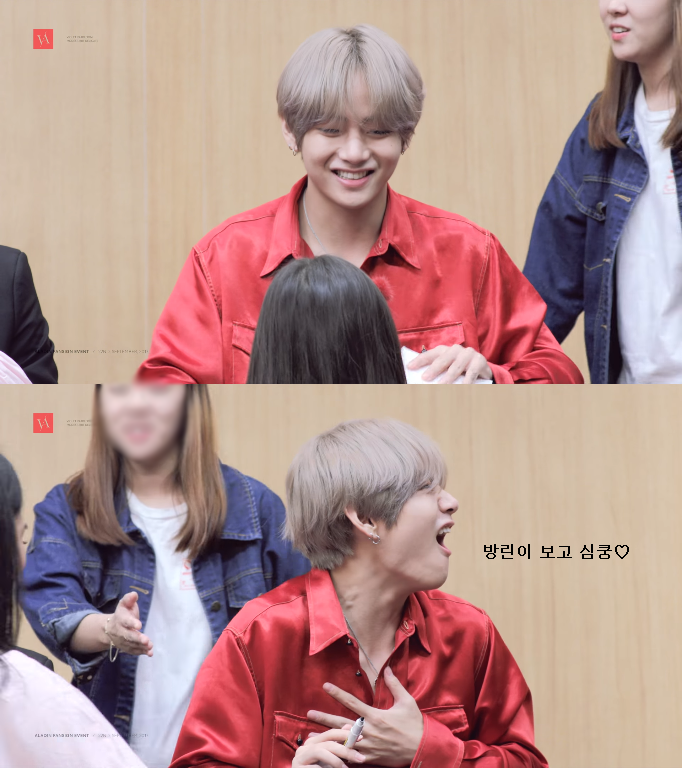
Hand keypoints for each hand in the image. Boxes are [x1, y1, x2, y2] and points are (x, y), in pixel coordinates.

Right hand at [105, 592, 152, 656]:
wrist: (110, 628)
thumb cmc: (122, 613)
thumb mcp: (124, 604)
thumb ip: (129, 599)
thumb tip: (134, 594)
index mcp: (120, 619)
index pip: (126, 621)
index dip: (132, 623)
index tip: (139, 625)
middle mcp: (121, 631)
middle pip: (128, 636)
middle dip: (137, 638)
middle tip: (146, 640)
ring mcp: (123, 641)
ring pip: (132, 645)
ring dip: (141, 646)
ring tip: (150, 647)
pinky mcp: (127, 647)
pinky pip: (133, 651)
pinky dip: (141, 652)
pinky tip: (149, 653)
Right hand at [292, 727, 364, 767]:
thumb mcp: (330, 757)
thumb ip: (338, 743)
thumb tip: (349, 726)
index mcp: (313, 741)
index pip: (331, 733)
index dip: (346, 734)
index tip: (361, 737)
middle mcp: (305, 747)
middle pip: (328, 743)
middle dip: (346, 750)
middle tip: (360, 758)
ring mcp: (300, 757)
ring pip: (321, 752)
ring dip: (336, 761)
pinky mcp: (297, 767)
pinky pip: (314, 767)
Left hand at [307, 668, 423, 767]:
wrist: (423, 750)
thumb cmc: (415, 725)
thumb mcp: (406, 702)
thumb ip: (394, 685)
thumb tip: (386, 668)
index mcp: (376, 716)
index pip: (352, 702)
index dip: (338, 693)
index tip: (325, 686)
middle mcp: (369, 731)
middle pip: (341, 723)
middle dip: (324, 718)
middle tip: (309, 713)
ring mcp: (368, 747)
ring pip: (343, 742)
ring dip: (326, 739)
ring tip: (310, 738)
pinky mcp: (370, 759)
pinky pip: (351, 757)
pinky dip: (338, 755)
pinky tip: (327, 754)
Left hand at [407, 345, 492, 383]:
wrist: (482, 368)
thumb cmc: (459, 370)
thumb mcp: (447, 369)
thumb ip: (435, 372)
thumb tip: (419, 382)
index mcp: (445, 350)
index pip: (430, 354)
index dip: (419, 360)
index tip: (409, 367)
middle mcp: (455, 350)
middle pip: (443, 359)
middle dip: (433, 369)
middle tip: (425, 378)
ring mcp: (468, 354)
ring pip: (456, 366)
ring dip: (449, 376)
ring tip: (442, 385)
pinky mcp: (479, 361)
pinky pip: (472, 372)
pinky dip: (467, 381)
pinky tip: (463, 388)